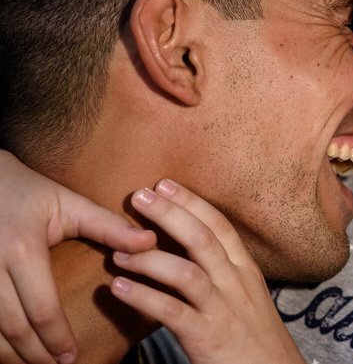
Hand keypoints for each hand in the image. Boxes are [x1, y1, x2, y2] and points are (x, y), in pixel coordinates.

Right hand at [0, 150, 156, 363]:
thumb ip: (109, 226)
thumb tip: (151, 241)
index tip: (74, 356)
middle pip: (13, 326)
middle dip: (35, 353)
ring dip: (12, 352)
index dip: (56, 337)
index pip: (41, 308)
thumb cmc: (29, 192)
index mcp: (23, 250)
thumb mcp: (69, 204)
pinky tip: (11, 348)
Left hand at [110, 180, 305, 363]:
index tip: (165, 184)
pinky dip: (144, 298)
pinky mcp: (208, 337)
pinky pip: (173, 312)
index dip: (192, 203)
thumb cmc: (254, 337)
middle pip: (203, 239)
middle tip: (139, 196)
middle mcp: (236, 284)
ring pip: (187, 273)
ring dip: (150, 258)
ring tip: (118, 249)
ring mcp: (223, 309)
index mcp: (245, 271)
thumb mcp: (246, 296)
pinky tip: (119, 289)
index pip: (220, 226)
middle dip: (170, 214)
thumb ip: (222, 273)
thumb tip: (189, 251)